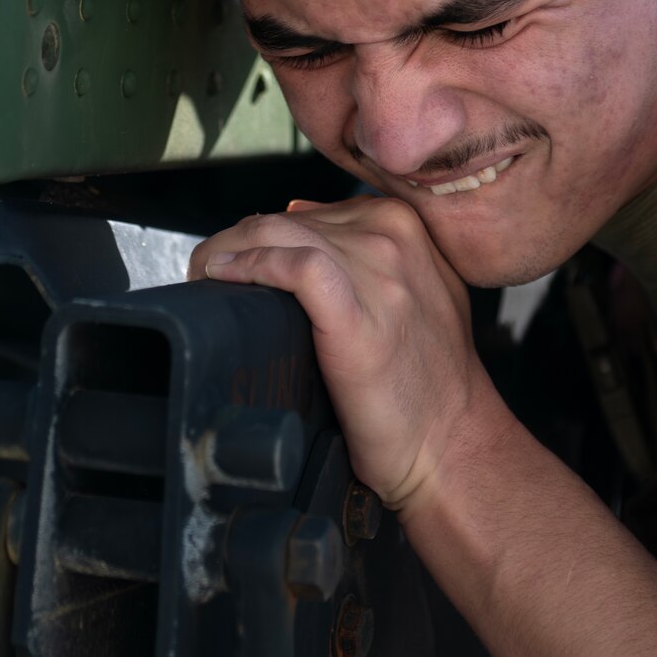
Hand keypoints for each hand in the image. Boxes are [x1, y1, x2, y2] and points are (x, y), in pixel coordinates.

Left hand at [187, 196, 494, 515]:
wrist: (453, 444)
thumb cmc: (426, 382)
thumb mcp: (414, 293)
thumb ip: (366, 251)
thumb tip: (296, 214)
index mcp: (403, 224)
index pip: (305, 212)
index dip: (257, 236)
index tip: (229, 265)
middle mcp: (392, 235)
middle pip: (281, 220)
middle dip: (233, 246)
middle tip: (205, 280)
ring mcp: (379, 270)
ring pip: (275, 232)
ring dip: (225, 254)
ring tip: (202, 281)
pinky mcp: (358, 312)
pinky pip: (292, 266)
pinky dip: (249, 268)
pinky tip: (225, 282)